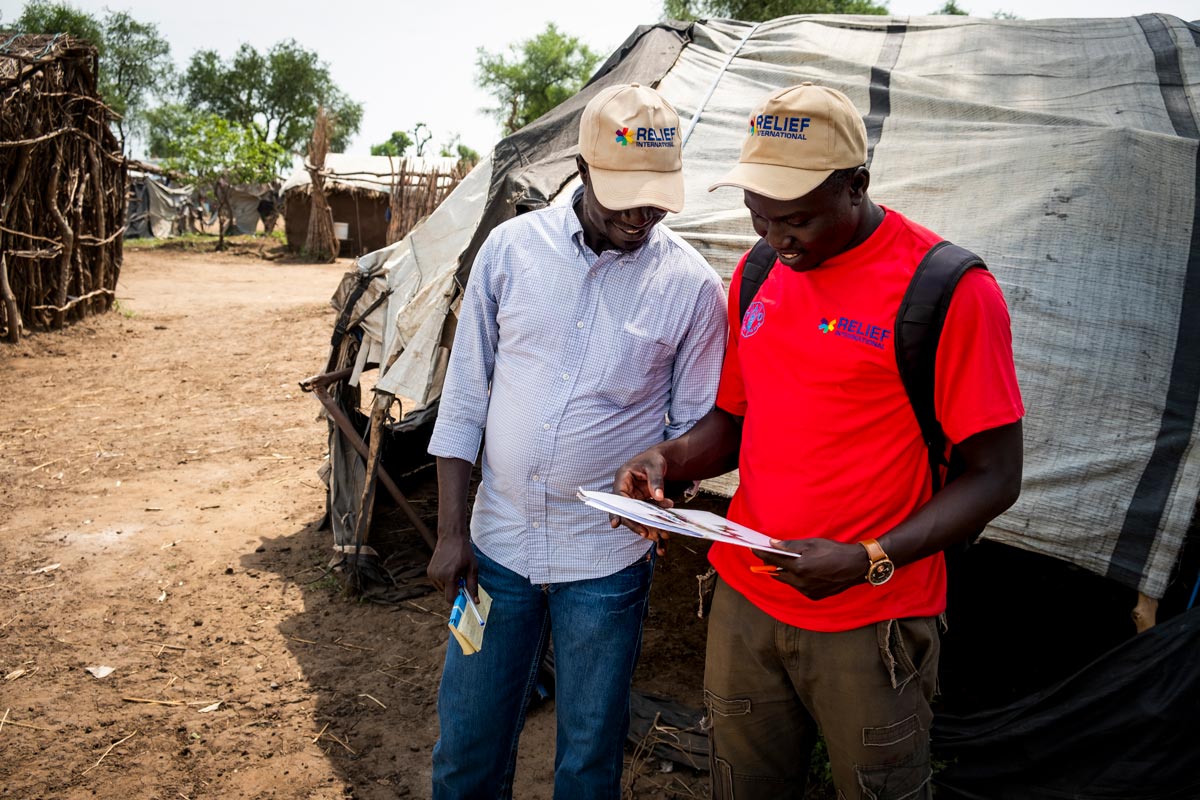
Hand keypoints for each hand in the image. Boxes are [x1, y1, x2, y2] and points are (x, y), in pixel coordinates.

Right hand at [427, 527, 477, 604]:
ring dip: (449, 585)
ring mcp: (432, 574)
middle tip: (461, 578)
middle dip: (454, 590)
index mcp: (449, 576)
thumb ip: (473, 586)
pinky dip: (444, 580)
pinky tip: (449, 569)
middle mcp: (438, 576)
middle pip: (446, 594)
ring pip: (442, 589)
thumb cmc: (464, 551)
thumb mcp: (472, 568)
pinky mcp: (429, 571)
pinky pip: (438, 583)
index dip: (458, 600)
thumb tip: (475, 601)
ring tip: (455, 571)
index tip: (464, 596)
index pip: (450, 598)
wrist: (451, 536)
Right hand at [611, 449, 674, 554]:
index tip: (616, 524)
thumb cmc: (653, 459)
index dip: (616, 511)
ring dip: (647, 523)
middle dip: (634, 523)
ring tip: (660, 533)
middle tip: (644, 533)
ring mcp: (633, 497)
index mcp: (623, 478)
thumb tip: (659, 497)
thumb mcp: (655, 466)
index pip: (617, 497)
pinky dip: (655, 517)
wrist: (658, 460)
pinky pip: (646, 512)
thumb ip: (656, 480)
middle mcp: (625, 490)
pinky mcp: (641, 502)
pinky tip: (665, 522)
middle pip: (625, 510)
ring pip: (636, 514)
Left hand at [752, 538, 867, 599]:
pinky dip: (796, 579)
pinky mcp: (814, 596)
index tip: (754, 549)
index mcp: (800, 567)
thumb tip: (773, 544)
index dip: (762, 554)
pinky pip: (798, 587)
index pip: (774, 560)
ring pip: (788, 581)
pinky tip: (800, 570)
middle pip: (778, 573)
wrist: (856, 566)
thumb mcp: (812, 543)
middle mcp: (801, 582)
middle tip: (769, 554)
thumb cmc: (834, 551)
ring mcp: (807, 591)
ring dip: (785, 572)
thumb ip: (790, 545)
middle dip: (772, 564)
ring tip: (785, 561)